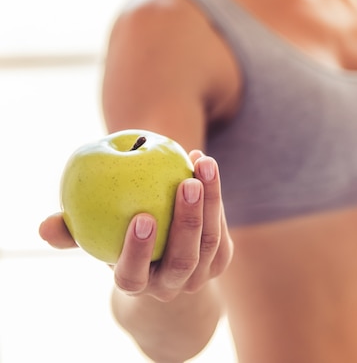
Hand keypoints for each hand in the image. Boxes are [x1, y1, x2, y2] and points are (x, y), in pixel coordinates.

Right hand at [40, 151, 232, 301]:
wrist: (163, 266)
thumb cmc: (119, 243)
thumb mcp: (97, 239)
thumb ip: (73, 232)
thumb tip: (45, 225)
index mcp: (136, 283)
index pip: (133, 276)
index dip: (137, 251)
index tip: (142, 217)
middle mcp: (170, 285)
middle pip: (183, 259)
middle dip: (188, 222)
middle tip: (187, 183)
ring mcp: (199, 275)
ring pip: (209, 242)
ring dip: (211, 201)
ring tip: (203, 162)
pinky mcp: (220, 259)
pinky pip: (221, 229)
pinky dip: (217, 197)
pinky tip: (205, 164)